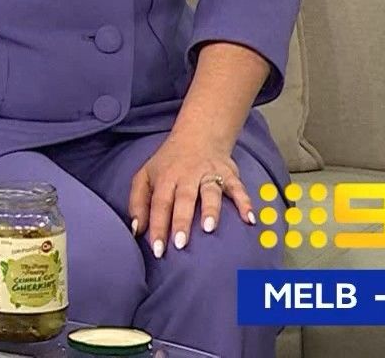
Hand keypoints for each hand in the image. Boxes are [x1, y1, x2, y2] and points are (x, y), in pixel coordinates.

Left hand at [128, 127, 255, 258]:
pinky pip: (238, 188)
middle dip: (181, 221)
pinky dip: (245, 202)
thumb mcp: (145, 176)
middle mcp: (187, 176)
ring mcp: (209, 174)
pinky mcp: (229, 174)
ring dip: (210, 209)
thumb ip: (137, 202)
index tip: (158, 250)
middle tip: (180, 244)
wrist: (198, 134)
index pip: (159, 203)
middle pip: (183, 199)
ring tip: (209, 228)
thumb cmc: (168, 163)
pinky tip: (249, 218)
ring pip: (210, 192)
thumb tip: (136, 231)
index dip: (157, 226)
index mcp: (165, 178)